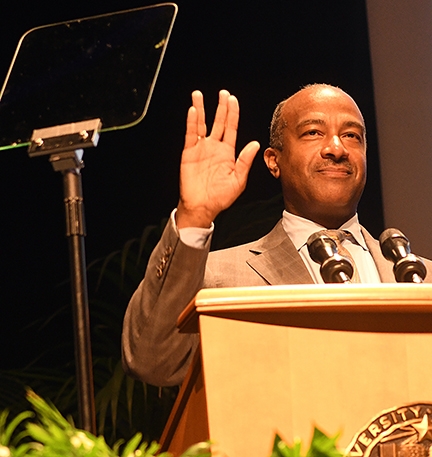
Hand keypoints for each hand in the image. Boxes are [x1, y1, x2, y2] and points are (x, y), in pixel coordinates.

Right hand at [176, 90, 259, 227]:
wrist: (202, 207)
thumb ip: (245, 161)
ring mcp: (201, 149)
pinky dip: (192, 123)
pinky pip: (191, 135)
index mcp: (228, 153)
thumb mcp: (238, 180)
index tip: (233, 100)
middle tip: (223, 94)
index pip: (231, 128)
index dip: (232, 114)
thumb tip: (255, 145)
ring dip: (202, 109)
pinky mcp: (189, 153)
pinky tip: (194, 111)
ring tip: (199, 95)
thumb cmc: (220, 197)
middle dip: (221, 107)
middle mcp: (215, 148)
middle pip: (218, 122)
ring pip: (202, 124)